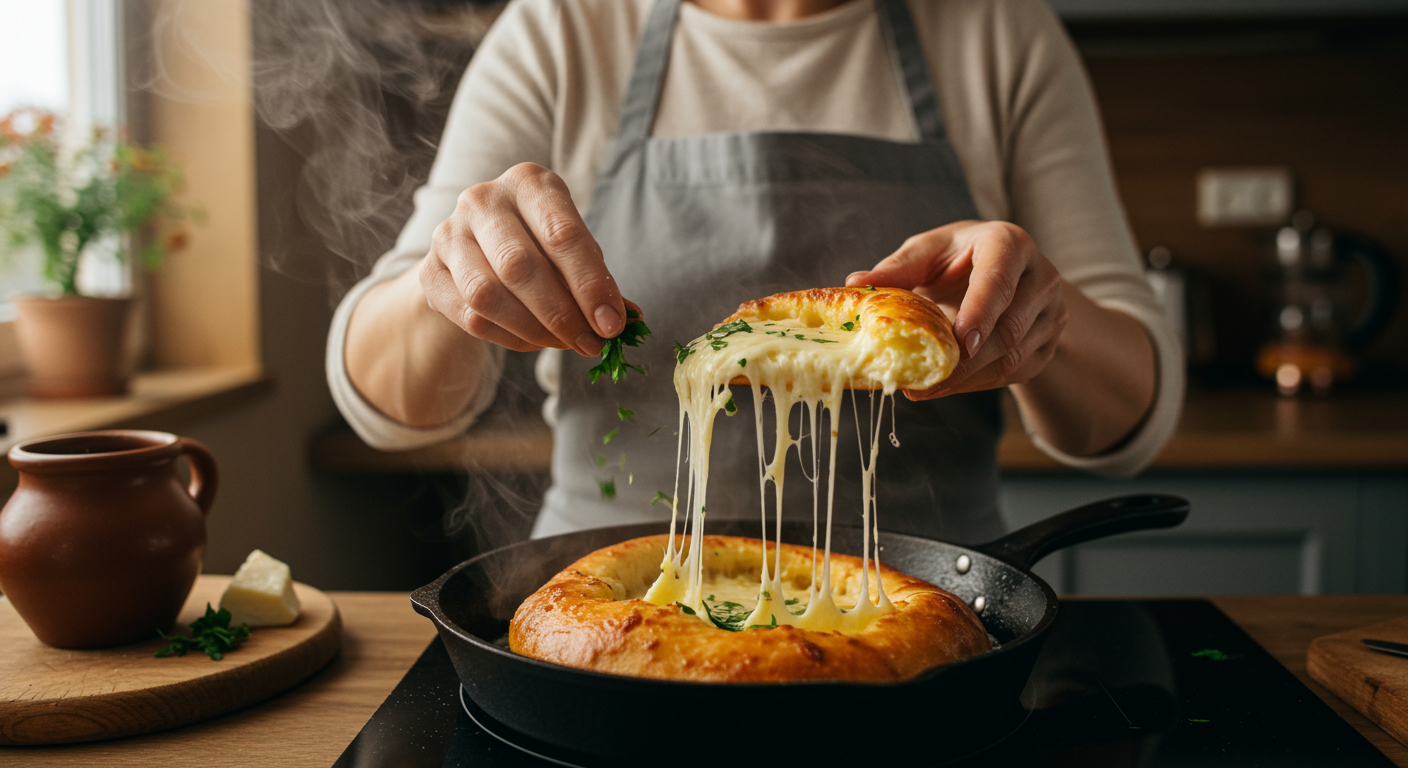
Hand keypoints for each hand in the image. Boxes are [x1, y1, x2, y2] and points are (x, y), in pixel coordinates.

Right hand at [419, 162, 634, 355]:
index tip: (612, 324)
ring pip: (487, 295)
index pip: (562, 234)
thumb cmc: (541, 243)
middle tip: (591, 343)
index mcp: (529, 182)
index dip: (590, 285)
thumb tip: (629, 320)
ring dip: (533, 329)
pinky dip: (510, 338)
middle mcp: (483, 200)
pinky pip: (470, 317)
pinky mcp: (431, 271)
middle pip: (520, 266)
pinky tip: (535, 340)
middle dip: (562, 314)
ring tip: (563, 343)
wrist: (480, 246)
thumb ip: (598, 281)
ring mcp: (449, 234)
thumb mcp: (573, 249)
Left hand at [847, 220, 1067, 398]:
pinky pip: (1015, 373)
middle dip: (964, 362)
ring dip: (967, 380)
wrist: (999, 273)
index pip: (1000, 279)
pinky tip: (947, 386)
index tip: (960, 343)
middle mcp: (1041, 276)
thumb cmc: (955, 258)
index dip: (981, 311)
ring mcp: (1051, 312)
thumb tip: (854, 284)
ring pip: (1013, 356)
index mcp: (1009, 243)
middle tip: (921, 381)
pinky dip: (977, 385)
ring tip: (925, 389)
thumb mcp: (926, 254)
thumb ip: (895, 269)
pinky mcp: (1048, 343)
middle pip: (1008, 327)